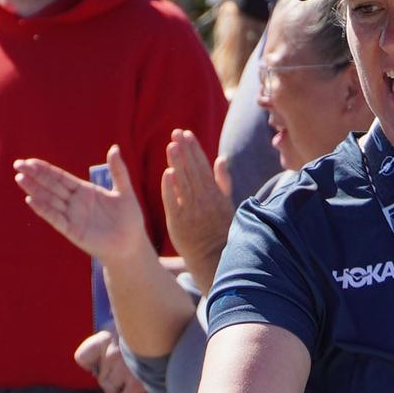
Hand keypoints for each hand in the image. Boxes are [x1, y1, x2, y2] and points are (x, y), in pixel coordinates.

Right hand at [12, 143, 151, 265]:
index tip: (30, 161)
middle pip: (51, 186)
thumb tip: (114, 148)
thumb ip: (118, 171)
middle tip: (18, 164)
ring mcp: (72, 217)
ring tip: (20, 178)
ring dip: (35, 190)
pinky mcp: (73, 231)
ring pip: (50, 200)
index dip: (45, 169)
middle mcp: (74, 202)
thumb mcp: (125, 191)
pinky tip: (31, 200)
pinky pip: (56, 218)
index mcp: (84, 190)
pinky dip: (44, 210)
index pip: (60, 177)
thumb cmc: (129, 220)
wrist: (131, 245)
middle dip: (34, 175)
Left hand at [75, 330, 148, 392]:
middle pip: (101, 376)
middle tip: (117, 385)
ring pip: (110, 389)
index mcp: (106, 338)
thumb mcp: (124, 325)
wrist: (166, 333)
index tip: (96, 368)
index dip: (90, 364)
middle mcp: (111, 354)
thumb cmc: (148, 326)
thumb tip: (106, 349)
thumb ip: (113, 337)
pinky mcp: (136, 383)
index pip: (82, 357)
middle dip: (109, 381)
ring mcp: (123, 369)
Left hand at [163, 130, 233, 290]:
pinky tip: (166, 174)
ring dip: (177, 164)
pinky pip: (173, 204)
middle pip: (192, 171)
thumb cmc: (220, 231)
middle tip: (175, 133)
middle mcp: (204, 201)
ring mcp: (191, 212)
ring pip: (183, 183)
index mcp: (215, 195)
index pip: (203, 166)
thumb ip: (222, 182)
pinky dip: (170, 189)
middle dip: (184, 151)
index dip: (194, 149)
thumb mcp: (227, 205)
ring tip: (170, 146)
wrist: (213, 260)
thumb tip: (220, 159)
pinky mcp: (178, 224)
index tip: (186, 133)